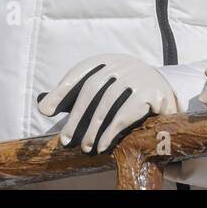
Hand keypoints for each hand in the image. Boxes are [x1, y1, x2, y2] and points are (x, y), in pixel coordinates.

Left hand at [36, 54, 178, 153]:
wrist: (164, 92)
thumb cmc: (124, 92)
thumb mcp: (101, 87)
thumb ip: (73, 95)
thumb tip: (42, 106)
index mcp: (108, 60)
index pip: (81, 71)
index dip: (63, 89)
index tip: (47, 111)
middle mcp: (123, 64)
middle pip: (92, 88)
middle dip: (76, 116)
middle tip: (65, 140)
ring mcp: (138, 76)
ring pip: (108, 102)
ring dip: (93, 128)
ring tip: (84, 147)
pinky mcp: (152, 92)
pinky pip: (127, 113)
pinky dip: (112, 131)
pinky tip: (103, 145)